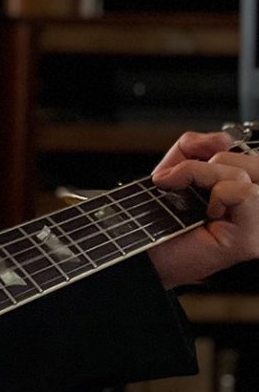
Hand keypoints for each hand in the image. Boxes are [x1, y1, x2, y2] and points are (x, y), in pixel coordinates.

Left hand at [149, 130, 258, 288]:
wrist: (144, 252)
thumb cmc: (159, 216)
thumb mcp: (175, 166)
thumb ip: (197, 145)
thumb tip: (221, 139)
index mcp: (245, 189)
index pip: (250, 151)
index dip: (220, 148)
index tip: (190, 164)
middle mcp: (256, 207)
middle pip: (253, 159)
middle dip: (210, 163)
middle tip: (187, 184)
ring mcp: (258, 223)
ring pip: (244, 173)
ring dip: (205, 178)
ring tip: (194, 200)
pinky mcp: (251, 239)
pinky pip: (245, 193)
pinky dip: (218, 195)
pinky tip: (209, 214)